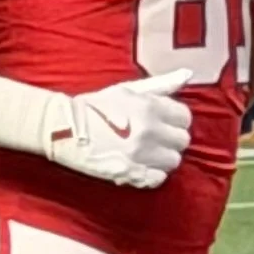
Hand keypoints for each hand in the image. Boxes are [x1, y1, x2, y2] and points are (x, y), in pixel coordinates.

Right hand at [44, 70, 192, 189]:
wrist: (64, 128)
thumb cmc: (97, 106)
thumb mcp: (128, 89)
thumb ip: (161, 83)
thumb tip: (188, 74)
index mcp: (150, 106)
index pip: (185, 118)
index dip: (175, 120)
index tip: (164, 123)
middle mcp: (149, 130)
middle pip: (182, 141)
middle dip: (171, 140)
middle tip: (155, 139)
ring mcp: (141, 154)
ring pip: (173, 161)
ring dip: (163, 158)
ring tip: (147, 153)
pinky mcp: (131, 174)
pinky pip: (159, 179)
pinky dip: (152, 174)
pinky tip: (141, 166)